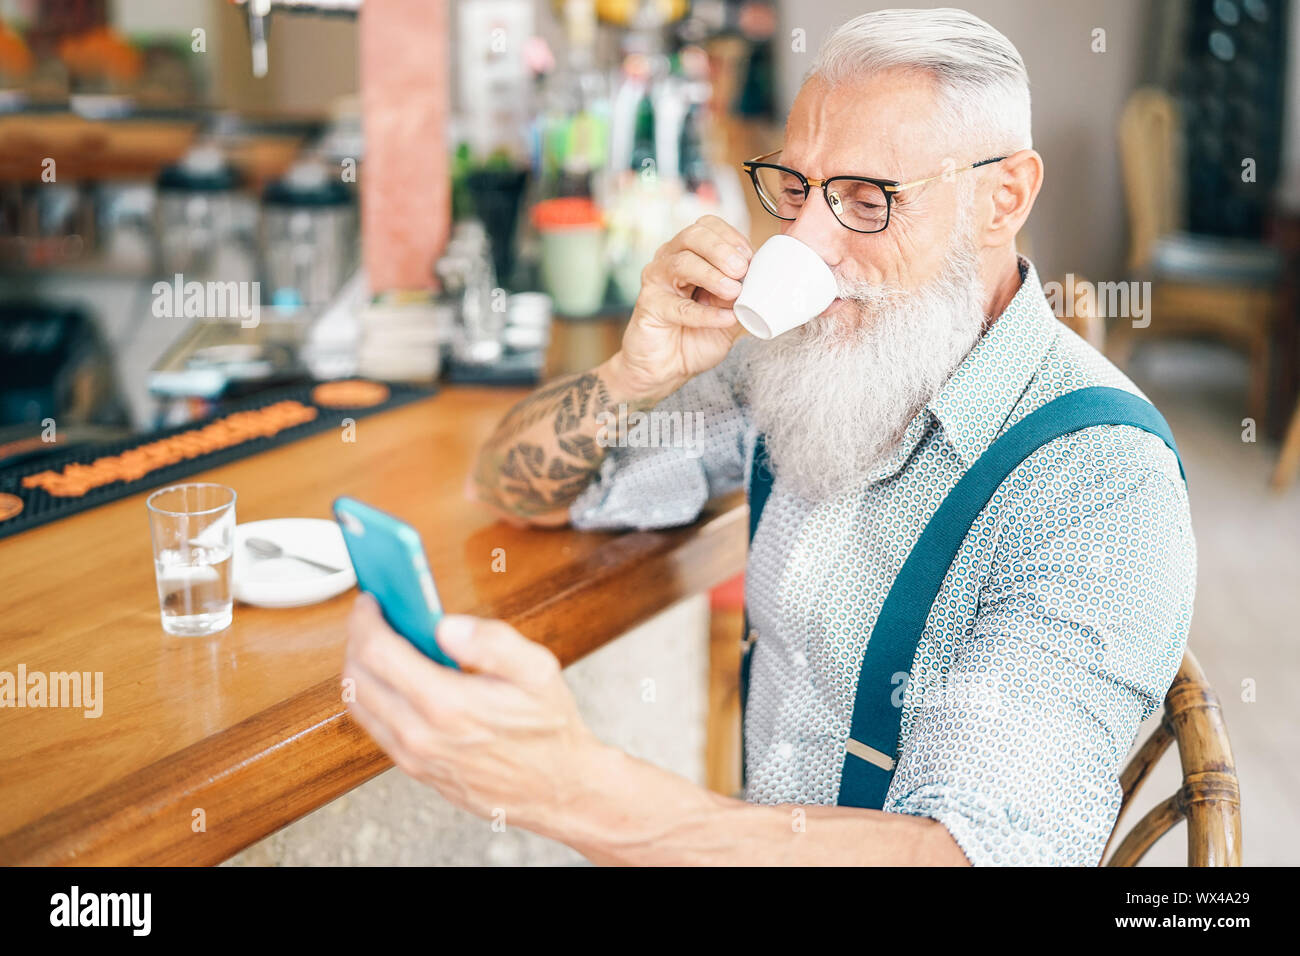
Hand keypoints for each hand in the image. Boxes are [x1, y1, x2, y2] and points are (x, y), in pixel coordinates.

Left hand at [343, 594, 601, 831]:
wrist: (555, 788)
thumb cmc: (548, 728)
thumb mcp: (537, 671)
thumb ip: (492, 642)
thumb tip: (445, 625)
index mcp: (448, 704)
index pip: (378, 652)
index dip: (366, 620)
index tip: (371, 601)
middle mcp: (421, 734)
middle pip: (359, 676)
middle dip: (357, 638)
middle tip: (373, 617)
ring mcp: (414, 755)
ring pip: (359, 703)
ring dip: (360, 667)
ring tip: (380, 643)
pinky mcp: (414, 768)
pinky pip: (374, 726)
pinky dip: (372, 695)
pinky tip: (393, 677)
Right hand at [605, 215, 752, 406]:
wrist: (668, 369)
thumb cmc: (696, 337)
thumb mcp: (729, 312)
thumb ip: (743, 293)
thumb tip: (762, 277)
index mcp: (690, 253)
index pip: (708, 226)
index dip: (731, 237)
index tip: (750, 257)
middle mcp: (670, 259)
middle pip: (693, 235)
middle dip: (722, 250)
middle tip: (741, 269)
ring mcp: (657, 280)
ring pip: (682, 263)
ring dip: (713, 275)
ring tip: (734, 292)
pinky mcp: (649, 305)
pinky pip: (678, 306)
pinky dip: (705, 313)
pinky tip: (724, 319)